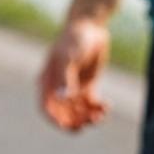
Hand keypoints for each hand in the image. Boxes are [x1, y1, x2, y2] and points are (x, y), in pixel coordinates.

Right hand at [37, 15, 110, 131]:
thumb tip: (63, 99)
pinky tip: (107, 105)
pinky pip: (90, 105)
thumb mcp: (69, 57)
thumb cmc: (74, 39)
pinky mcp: (86, 86)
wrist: (90, 27)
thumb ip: (65, 78)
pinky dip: (98, 109)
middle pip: (64, 114)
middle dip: (76, 120)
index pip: (47, 107)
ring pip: (78, 112)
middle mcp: (58, 87)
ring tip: (101, 114)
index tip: (68, 127)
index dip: (55, 120)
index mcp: (48, 81)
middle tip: (90, 120)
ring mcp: (73, 88)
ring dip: (89, 117)